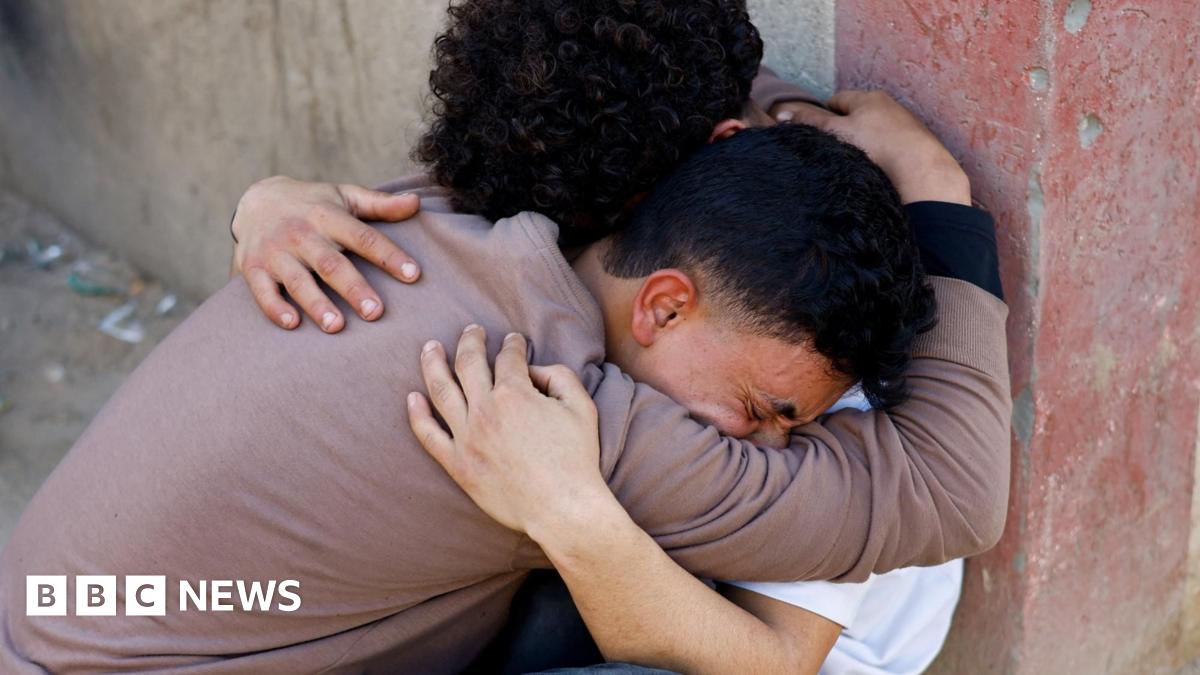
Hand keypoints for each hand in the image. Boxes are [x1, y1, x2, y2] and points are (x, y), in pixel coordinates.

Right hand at [232, 176, 422, 331]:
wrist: (255, 200)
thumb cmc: (312, 204)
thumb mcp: (344, 196)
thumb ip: (380, 204)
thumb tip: (416, 203)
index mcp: (328, 216)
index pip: (363, 237)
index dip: (388, 255)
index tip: (413, 274)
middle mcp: (301, 234)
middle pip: (330, 263)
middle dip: (353, 288)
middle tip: (375, 312)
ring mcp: (276, 252)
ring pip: (297, 280)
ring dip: (316, 304)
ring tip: (336, 326)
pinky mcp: (253, 268)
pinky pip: (262, 291)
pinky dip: (275, 307)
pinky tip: (292, 324)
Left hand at [406, 325, 608, 536]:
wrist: (562, 508)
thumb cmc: (576, 459)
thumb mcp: (582, 407)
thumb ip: (560, 376)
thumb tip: (534, 370)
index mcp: (515, 393)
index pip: (507, 357)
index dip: (512, 345)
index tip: (513, 341)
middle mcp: (485, 410)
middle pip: (468, 363)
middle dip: (470, 340)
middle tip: (471, 330)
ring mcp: (467, 437)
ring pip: (441, 390)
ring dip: (432, 363)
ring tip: (429, 347)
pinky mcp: (458, 464)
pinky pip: (428, 436)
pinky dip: (417, 414)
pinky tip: (411, 398)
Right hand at [773, 91, 970, 205]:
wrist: (922, 172)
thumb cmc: (877, 147)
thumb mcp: (837, 133)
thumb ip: (811, 122)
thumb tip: (781, 114)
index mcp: (868, 97)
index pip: (836, 101)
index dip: (824, 117)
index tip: (819, 136)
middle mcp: (888, 106)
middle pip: (855, 116)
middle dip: (844, 131)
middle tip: (835, 152)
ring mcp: (904, 125)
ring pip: (872, 132)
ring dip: (863, 144)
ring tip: (857, 164)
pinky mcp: (914, 145)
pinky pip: (888, 146)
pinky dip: (880, 155)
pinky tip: (878, 170)